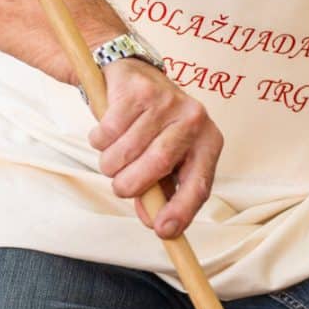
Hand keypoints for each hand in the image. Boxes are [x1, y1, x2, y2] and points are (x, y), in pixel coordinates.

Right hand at [87, 57, 223, 238]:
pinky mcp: (138, 91)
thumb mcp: (165, 160)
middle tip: (120, 186)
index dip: (181, 210)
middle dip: (130, 185)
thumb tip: (157, 224)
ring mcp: (167, 102)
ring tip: (113, 157)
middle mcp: (194, 120)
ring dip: (110, 164)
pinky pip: (107, 132)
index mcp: (209, 142)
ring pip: (126, 151)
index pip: (199, 183)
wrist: (135, 77)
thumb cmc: (153, 129)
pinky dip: (99, 141)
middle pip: (158, 164)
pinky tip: (106, 134)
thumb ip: (161, 192)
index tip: (162, 231)